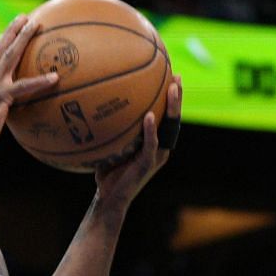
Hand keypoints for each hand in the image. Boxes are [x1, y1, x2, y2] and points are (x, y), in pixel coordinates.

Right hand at [0, 15, 57, 157]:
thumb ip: (1, 107)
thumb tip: (14, 111)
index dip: (3, 40)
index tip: (13, 28)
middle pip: (1, 48)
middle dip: (12, 30)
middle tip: (25, 17)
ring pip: (10, 56)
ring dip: (23, 38)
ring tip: (37, 25)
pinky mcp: (0, 97)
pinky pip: (23, 86)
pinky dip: (39, 81)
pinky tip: (55, 77)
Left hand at [94, 75, 181, 206]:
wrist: (109, 199)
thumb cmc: (108, 173)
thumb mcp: (111, 147)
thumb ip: (112, 130)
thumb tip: (97, 107)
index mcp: (155, 142)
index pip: (166, 116)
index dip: (171, 98)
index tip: (171, 76)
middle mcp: (160, 147)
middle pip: (174, 118)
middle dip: (177, 97)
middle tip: (176, 76)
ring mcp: (156, 155)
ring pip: (169, 127)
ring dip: (171, 108)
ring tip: (172, 88)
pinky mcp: (148, 164)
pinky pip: (151, 144)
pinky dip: (151, 130)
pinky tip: (149, 116)